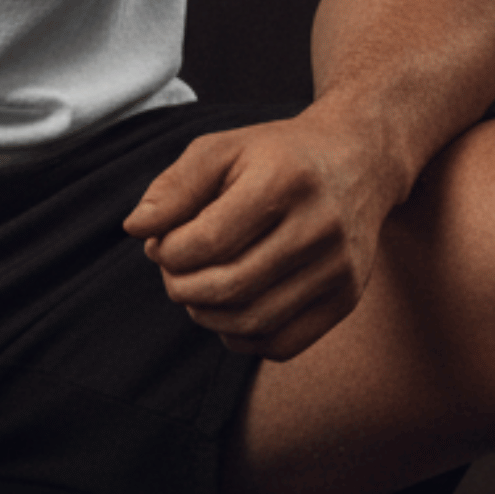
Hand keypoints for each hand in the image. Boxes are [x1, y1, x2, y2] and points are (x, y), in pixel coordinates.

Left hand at [122, 116, 390, 361]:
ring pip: (253, 322)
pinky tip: (229, 309)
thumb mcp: (222, 149)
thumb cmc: (276, 156)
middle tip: (172, 271)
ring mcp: (339, 267)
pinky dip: (241, 337)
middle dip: (181, 286)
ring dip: (205, 314)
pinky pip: (282, 344)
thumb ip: (175, 186)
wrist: (357, 163)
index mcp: (285, 180)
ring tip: (195, 289)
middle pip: (229, 287)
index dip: (168, 251)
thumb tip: (137, 228)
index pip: (208, 241)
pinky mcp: (346, 297)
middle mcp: (320, 226)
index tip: (160, 243)